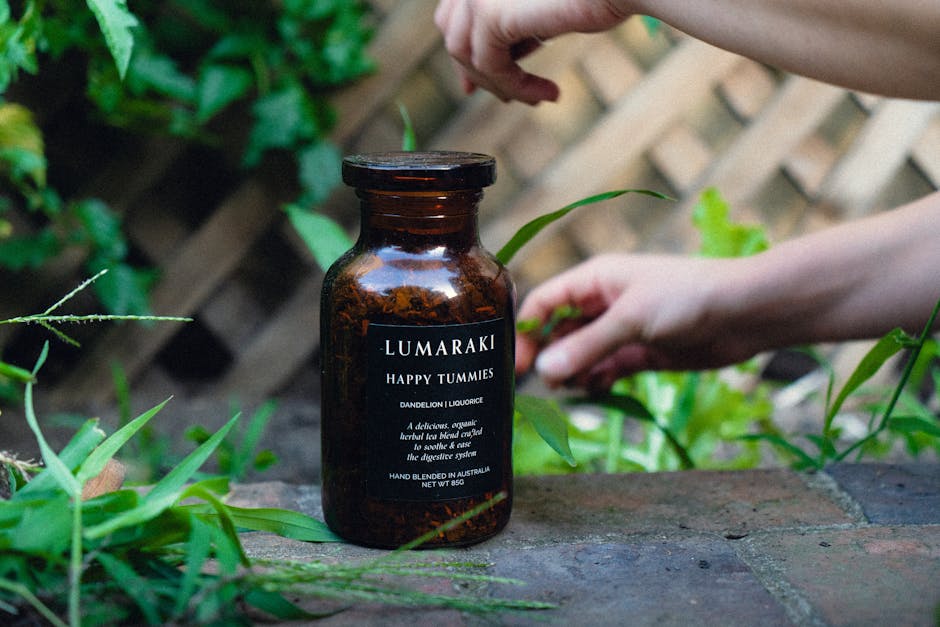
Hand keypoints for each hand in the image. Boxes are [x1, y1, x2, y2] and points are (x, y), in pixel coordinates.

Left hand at [434, 0, 629, 103]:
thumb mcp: (542, 12)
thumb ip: (513, 31)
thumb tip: (493, 65)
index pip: (455, 11)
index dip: (464, 49)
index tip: (473, 85)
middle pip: (451, 30)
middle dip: (471, 70)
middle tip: (501, 97)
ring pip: (465, 54)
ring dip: (501, 83)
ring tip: (536, 96)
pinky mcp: (489, 13)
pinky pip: (490, 67)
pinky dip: (518, 86)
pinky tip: (548, 93)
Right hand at [515, 253, 762, 388]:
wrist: (745, 313)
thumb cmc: (687, 297)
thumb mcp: (631, 319)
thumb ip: (587, 346)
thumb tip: (543, 372)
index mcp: (595, 280)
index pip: (546, 302)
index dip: (527, 330)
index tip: (519, 364)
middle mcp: (603, 303)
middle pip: (559, 332)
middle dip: (549, 357)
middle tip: (545, 385)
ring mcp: (622, 330)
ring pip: (581, 355)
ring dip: (573, 372)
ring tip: (576, 387)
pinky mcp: (641, 354)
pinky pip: (606, 369)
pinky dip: (597, 381)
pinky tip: (596, 390)